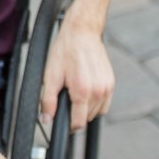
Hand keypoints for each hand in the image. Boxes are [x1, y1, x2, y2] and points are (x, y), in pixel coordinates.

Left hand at [40, 1, 113, 130]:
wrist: (81, 33)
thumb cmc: (64, 52)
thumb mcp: (50, 76)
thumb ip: (48, 100)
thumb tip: (46, 119)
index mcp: (83, 91)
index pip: (79, 123)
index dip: (69, 125)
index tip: (62, 122)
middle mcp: (98, 91)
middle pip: (87, 118)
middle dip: (76, 114)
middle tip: (65, 100)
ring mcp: (107, 87)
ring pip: (96, 112)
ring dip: (86, 109)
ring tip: (75, 94)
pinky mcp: (111, 83)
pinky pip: (104, 103)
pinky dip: (95, 103)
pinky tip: (85, 92)